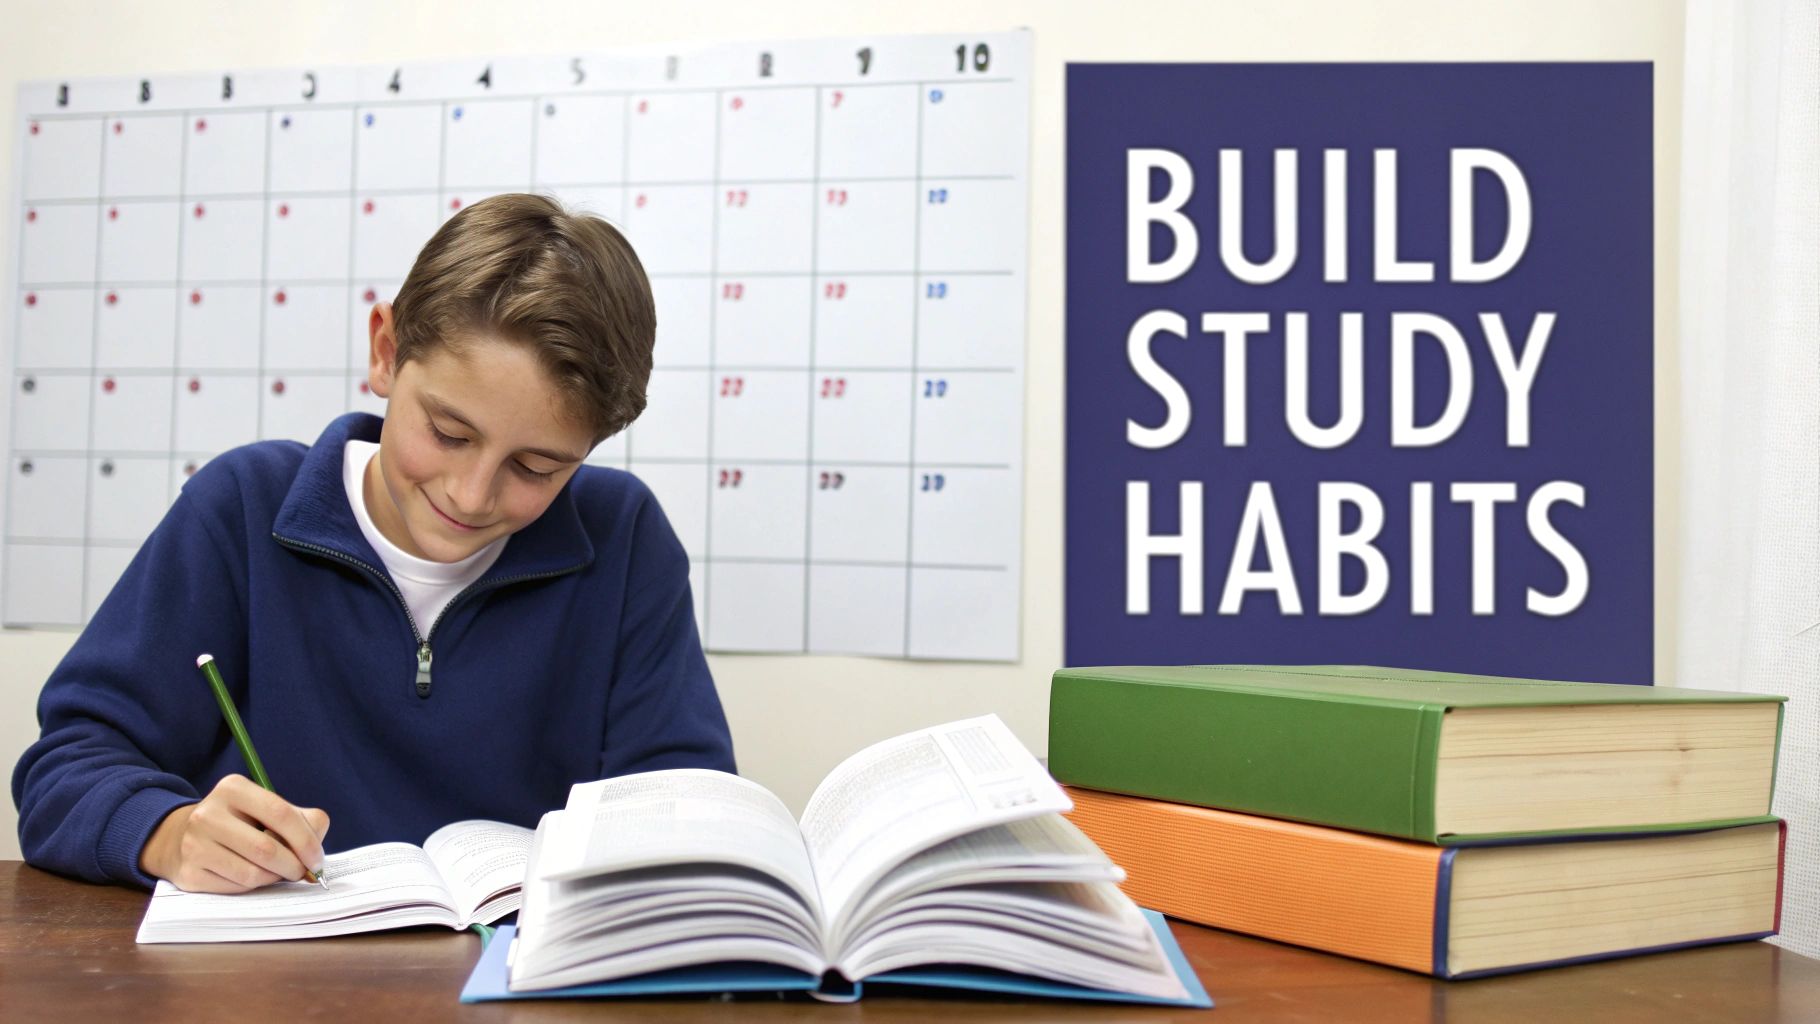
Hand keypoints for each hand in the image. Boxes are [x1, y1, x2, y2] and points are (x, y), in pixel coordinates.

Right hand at [139, 774, 329, 892]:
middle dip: (293, 866)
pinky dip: (253, 887)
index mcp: (234, 789)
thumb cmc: (241, 823)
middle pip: (267, 849)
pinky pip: (235, 888)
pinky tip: (251, 876)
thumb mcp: (269, 809)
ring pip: (252, 874)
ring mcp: (194, 844)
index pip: (281, 814)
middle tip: (301, 872)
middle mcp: (209, 814)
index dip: (307, 842)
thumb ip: (304, 822)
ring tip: (275, 871)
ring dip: (274, 878)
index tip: (317, 860)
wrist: (183, 837)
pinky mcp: (189, 873)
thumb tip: (316, 858)